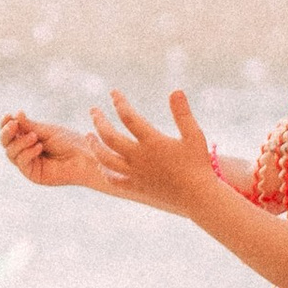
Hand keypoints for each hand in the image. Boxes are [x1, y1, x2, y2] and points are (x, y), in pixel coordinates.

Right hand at [0, 109, 117, 191]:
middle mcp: (26, 152)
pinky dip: (27, 153)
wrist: (85, 157)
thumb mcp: (46, 130)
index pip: (10, 133)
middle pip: (6, 144)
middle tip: (14, 124)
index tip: (7, 115)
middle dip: (7, 133)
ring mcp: (29, 165)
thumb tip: (14, 114)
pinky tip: (38, 147)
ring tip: (35, 137)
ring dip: (20, 142)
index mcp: (28, 139)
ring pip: (11, 154)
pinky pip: (22, 163)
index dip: (5, 125)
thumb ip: (29, 125)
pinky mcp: (34, 175)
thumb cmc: (69, 142)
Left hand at [83, 86, 217, 218]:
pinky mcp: (136, 187)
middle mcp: (139, 158)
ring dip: (95, 146)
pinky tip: (102, 165)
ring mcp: (135, 174)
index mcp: (151, 142)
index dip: (119, 103)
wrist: (198, 197)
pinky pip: (114, 180)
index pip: (128, 117)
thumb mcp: (194, 135)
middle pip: (109, 137)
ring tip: (89, 135)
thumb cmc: (198, 164)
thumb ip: (183, 113)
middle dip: (99, 121)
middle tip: (93, 111)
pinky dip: (105, 172)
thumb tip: (176, 90)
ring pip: (106, 159)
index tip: (113, 93)